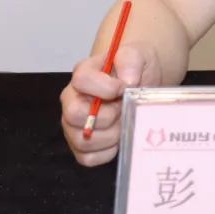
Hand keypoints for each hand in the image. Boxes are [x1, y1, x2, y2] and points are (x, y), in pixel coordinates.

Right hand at [60, 41, 162, 165]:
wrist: (142, 84)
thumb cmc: (136, 69)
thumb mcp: (138, 55)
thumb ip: (131, 60)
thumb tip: (128, 82)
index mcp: (83, 73)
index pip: (81, 79)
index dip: (104, 87)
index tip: (123, 88)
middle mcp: (72, 100)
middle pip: (74, 114)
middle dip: (107, 115)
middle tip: (124, 109)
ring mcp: (73, 125)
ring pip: (82, 140)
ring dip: (111, 135)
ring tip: (125, 123)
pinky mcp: (81, 147)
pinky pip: (88, 158)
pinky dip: (108, 152)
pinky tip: (120, 139)